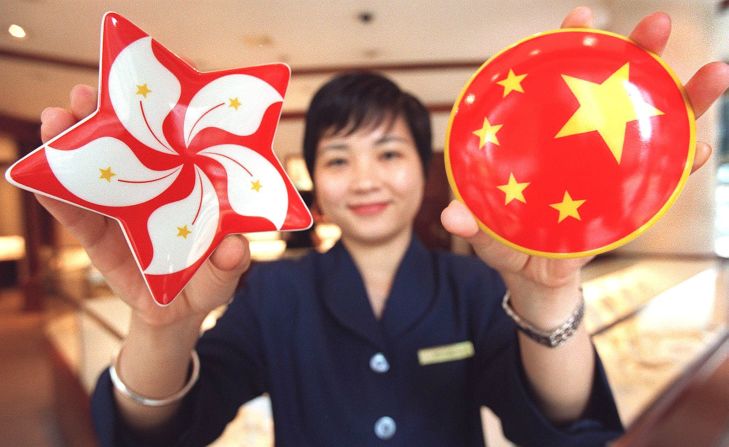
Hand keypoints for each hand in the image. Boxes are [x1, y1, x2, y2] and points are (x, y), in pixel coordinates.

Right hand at [37, 84, 251, 326]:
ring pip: (90, 171)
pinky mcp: (96, 238)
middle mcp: (149, 186)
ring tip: (55, 120)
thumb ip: (232, 262)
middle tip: (86, 94)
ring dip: (68, 144)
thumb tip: (234, 249)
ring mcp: (119, 209)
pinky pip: (74, 215)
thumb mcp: (226, 272)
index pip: (165, 142)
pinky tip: (38, 179)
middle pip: (121, 145)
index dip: (151, 115)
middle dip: (101, 115)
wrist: (178, 313)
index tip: (139, 89)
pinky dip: (54, 196)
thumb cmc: (208, 277)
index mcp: (182, 182)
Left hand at [441, 7, 728, 311]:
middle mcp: (583, 141)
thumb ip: (470, 222)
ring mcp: (611, 165)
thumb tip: (452, 219)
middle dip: (640, 52)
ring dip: (687, 96)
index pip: (559, 78)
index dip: (571, 44)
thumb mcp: (484, 228)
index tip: (581, 16)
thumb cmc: (506, 241)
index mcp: (545, 136)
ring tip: (713, 74)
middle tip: (657, 26)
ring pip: (655, 122)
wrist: (533, 277)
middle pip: (616, 87)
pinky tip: (701, 148)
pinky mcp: (632, 197)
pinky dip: (686, 159)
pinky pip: (666, 175)